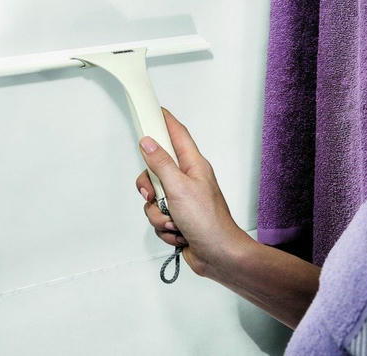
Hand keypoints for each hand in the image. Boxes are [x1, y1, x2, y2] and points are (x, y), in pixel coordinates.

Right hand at [135, 107, 245, 277]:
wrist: (219, 256)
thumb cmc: (208, 221)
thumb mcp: (179, 188)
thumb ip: (161, 164)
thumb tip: (148, 142)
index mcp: (193, 165)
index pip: (177, 134)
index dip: (164, 120)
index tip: (151, 110)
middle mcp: (187, 179)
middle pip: (156, 169)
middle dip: (149, 187)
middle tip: (153, 194)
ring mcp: (182, 199)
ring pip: (153, 198)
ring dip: (158, 214)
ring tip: (174, 222)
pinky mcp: (177, 217)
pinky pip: (158, 216)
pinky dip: (164, 228)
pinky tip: (179, 233)